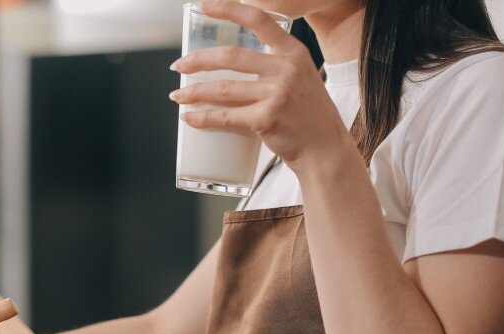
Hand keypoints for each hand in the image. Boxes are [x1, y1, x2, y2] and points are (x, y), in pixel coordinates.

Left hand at [169, 0, 358, 171]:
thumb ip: (275, 65)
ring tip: (177, 96)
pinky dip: (203, 117)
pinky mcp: (267, 118)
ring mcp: (277, 93)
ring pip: (222, 88)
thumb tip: (232, 62)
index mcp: (293, 52)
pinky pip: (225, 116)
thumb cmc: (307, 115)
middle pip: (230, 56)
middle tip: (178, 66)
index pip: (258, 19)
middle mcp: (286, 68)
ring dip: (193, 92)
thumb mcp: (300, 78)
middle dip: (197, 60)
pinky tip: (189, 117)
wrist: (325, 148)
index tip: (204, 6)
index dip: (228, 9)